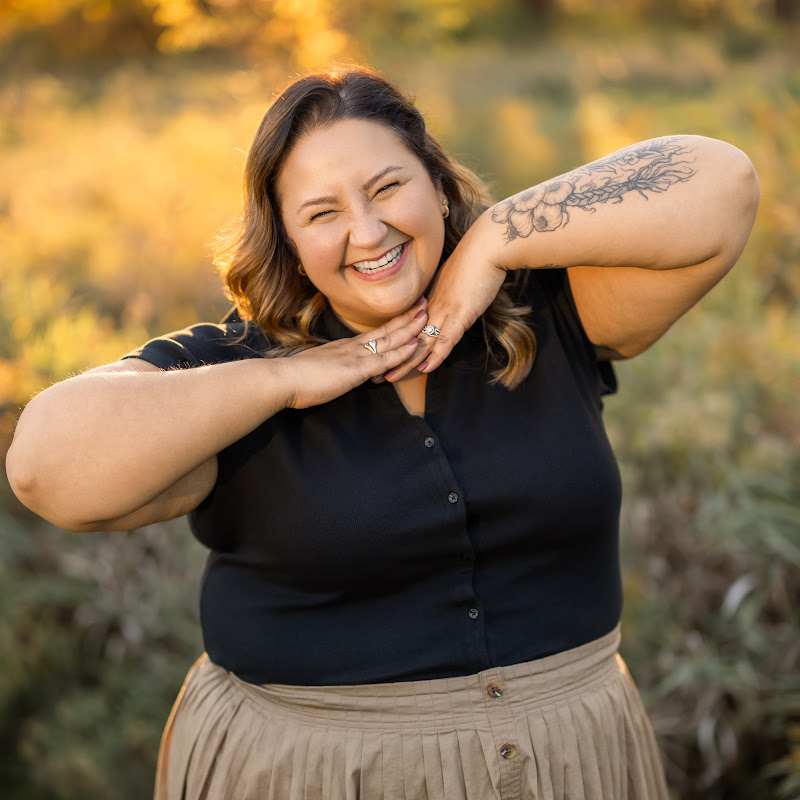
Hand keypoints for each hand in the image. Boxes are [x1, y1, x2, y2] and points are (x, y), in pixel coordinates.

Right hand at [279, 300, 429, 408]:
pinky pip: (383, 359)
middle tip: (425, 304)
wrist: (281, 379)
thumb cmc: (295, 378)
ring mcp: (355, 356)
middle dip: (407, 318)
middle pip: (386, 330)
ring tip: (427, 316)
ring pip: (389, 340)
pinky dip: (401, 352)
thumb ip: (334, 369)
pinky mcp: (355, 370)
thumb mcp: (319, 370)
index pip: (375, 334)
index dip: (394, 323)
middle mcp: (353, 348)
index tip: (408, 313)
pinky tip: (414, 345)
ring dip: (410, 329)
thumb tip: (345, 373)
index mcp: (345, 348)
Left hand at [385, 212, 507, 380]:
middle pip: (407, 338)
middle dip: (389, 358)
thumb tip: (444, 299)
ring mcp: (445, 311)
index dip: (392, 343)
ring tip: (388, 378)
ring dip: (404, 363)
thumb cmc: (476, 257)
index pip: (406, 327)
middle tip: (372, 375)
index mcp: (430, 299)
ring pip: (420, 342)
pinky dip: (434, 356)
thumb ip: (446, 292)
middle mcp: (432, 307)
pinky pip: (445, 340)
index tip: (378, 355)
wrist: (488, 245)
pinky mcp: (461, 314)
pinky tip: (423, 370)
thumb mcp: (455, 278)